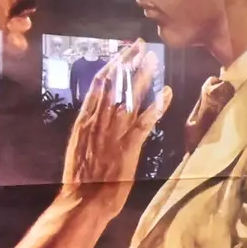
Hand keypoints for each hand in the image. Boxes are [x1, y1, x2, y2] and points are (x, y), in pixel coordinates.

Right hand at [62, 44, 170, 217]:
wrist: (82, 201)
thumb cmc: (81, 178)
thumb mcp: (79, 145)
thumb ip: (89, 126)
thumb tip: (96, 111)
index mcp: (85, 120)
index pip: (99, 84)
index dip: (113, 65)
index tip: (124, 52)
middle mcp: (99, 122)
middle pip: (115, 84)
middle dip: (129, 63)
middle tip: (142, 46)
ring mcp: (114, 133)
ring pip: (130, 98)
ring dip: (143, 77)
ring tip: (154, 60)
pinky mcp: (129, 147)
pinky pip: (145, 122)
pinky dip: (157, 106)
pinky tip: (167, 92)